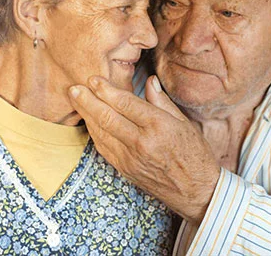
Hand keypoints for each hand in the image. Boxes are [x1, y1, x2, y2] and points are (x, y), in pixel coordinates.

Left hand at [69, 75, 219, 224]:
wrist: (197, 191)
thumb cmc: (194, 154)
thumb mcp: (184, 122)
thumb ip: (162, 101)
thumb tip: (149, 81)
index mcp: (159, 126)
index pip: (126, 103)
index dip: (106, 90)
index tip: (93, 79)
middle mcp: (142, 142)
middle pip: (108, 117)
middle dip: (88, 100)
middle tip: (74, 88)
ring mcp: (131, 158)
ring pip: (101, 132)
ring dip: (86, 115)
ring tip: (75, 100)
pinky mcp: (126, 169)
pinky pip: (104, 148)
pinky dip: (94, 133)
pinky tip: (88, 122)